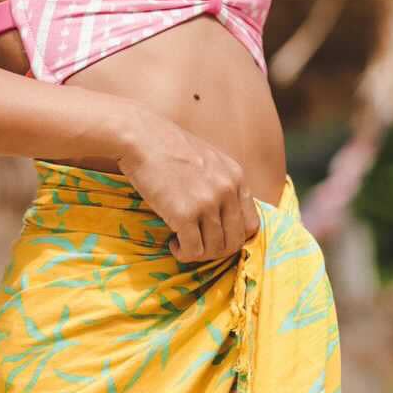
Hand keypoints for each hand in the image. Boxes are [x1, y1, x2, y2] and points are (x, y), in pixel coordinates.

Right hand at [115, 115, 261, 261]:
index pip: (251, 224)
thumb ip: (221, 182)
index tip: (216, 237)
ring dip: (198, 253)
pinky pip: (193, 251)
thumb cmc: (167, 147)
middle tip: (197, 245)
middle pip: (235, 241)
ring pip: (215, 249)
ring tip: (182, 243)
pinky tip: (173, 243)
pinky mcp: (184, 214)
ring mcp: (207, 203)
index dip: (235, 237)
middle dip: (216, 250)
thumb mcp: (208, 159)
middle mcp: (227, 190)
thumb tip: (223, 214)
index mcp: (236, 177)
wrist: (141, 138)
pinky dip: (184, 254)